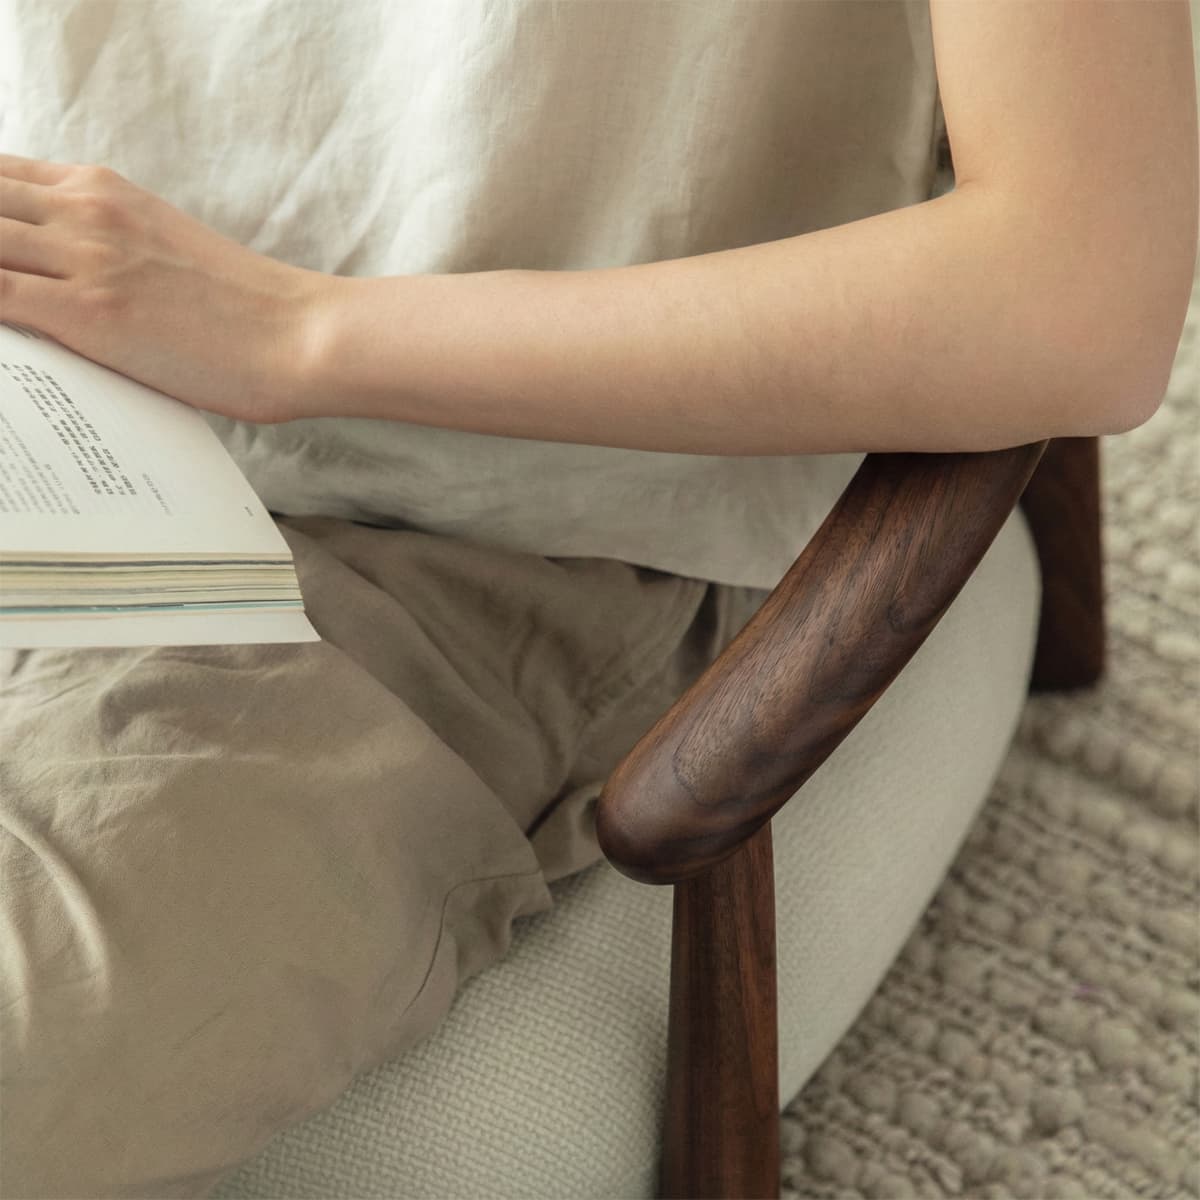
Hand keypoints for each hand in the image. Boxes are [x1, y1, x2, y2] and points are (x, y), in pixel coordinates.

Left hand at [0, 154, 328, 423]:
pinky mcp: (87, 312)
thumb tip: (54, 274)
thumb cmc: (243, 310)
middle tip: (0, 281)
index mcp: (100, 189)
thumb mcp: (160, 246)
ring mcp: (85, 257)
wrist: (301, 337)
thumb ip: (101, 242)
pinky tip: (1, 344)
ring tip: (4, 308)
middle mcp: (85, 210)